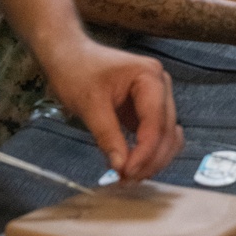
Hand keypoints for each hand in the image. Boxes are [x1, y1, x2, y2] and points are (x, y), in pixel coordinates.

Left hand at [45, 40, 181, 180]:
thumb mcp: (89, 104)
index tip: (128, 172)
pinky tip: (134, 164)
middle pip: (167, 131)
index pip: (156, 121)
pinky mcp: (148, 109)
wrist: (68, 56)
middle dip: (150, 158)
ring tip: (130, 175)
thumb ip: (107, 136)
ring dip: (153, 158)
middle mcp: (160, 85)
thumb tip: (120, 166)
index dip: (145, 151)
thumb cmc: (77, 71)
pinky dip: (149, 152)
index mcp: (150, 77)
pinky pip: (157, 135)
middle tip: (128, 179)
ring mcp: (157, 97)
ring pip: (167, 136)